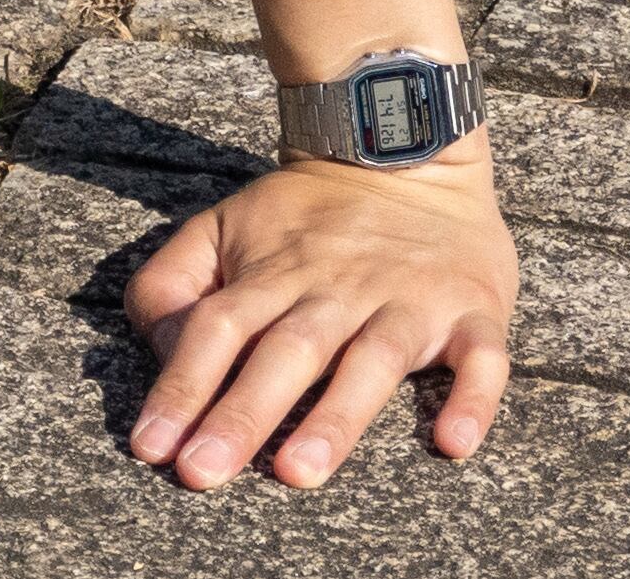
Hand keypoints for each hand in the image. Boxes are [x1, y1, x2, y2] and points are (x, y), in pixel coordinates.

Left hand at [123, 144, 515, 490]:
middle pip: (283, 352)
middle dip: (240, 415)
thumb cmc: (302, 216)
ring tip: (298, 473)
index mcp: (270, 272)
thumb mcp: (222, 227)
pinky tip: (452, 442)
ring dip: (335, 417)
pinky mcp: (472, 311)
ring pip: (370, 360)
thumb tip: (161, 351)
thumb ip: (174, 283)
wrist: (404, 154)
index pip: (215, 328)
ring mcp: (406, 300)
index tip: (149, 446)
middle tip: (201, 474)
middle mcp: (334, 288)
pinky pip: (480, 359)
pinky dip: (471, 399)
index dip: (180, 385)